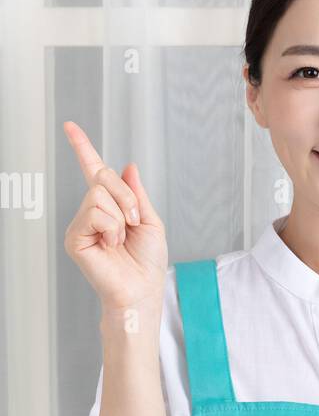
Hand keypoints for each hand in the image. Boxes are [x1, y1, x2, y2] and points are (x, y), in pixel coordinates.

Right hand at [62, 121, 167, 315]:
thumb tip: (128, 166)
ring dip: (121, 215)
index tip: (70, 127)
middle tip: (134, 221)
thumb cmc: (147, 261)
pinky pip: (95, 213)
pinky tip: (111, 244)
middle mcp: (92, 211)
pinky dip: (111, 227)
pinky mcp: (75, 237)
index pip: (94, 170)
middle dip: (127, 197)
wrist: (142, 288)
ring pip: (100, 195)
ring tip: (121, 238)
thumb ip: (137, 193)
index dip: (82, 147)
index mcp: (110, 205)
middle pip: (103, 177)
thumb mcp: (150, 220)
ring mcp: (82, 223)